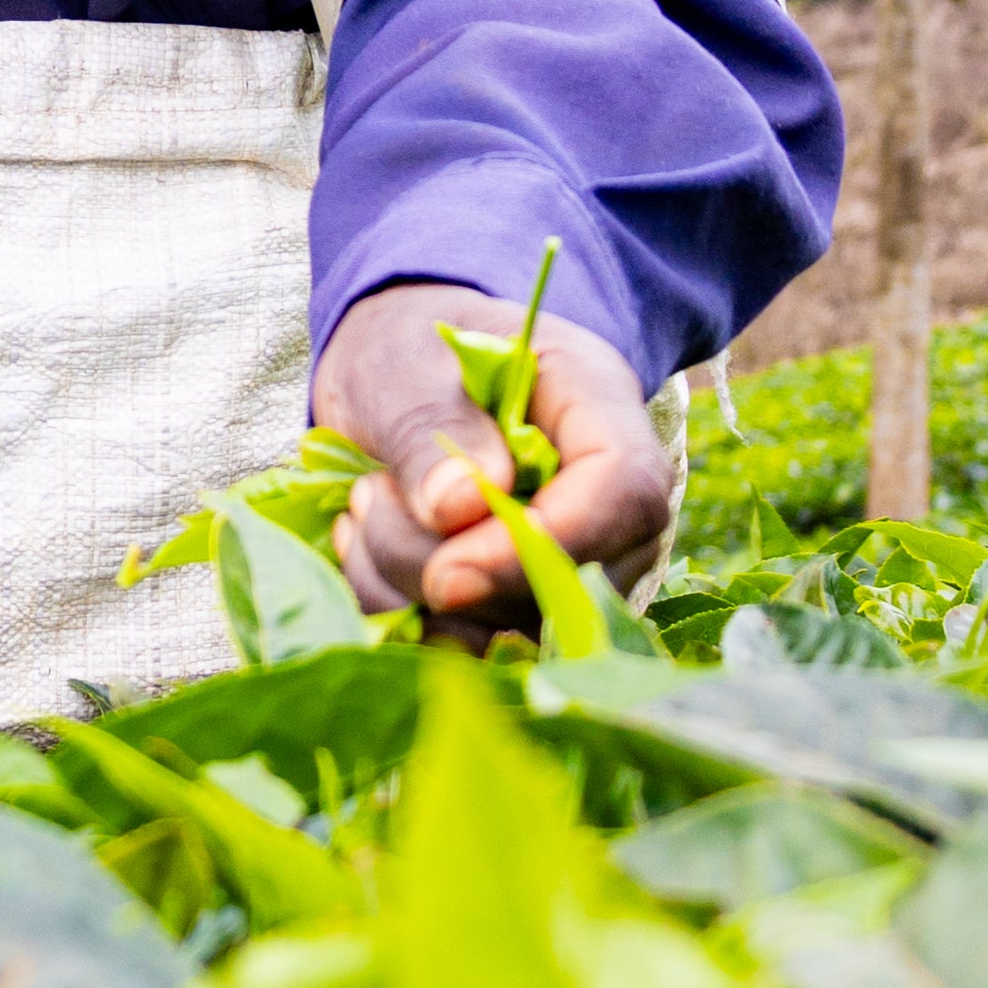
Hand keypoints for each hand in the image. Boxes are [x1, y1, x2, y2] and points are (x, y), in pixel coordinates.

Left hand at [314, 279, 668, 647]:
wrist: (393, 364)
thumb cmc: (411, 346)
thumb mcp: (407, 362)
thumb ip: (431, 428)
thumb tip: (458, 511)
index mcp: (600, 407)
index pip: (626, 491)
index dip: (548, 544)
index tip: (450, 570)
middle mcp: (606, 498)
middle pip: (572, 581)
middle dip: (450, 569)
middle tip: (369, 496)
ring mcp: (569, 559)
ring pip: (513, 626)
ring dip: (411, 587)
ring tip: (363, 504)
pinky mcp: (515, 600)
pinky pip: (465, 642)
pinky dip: (396, 607)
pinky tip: (362, 545)